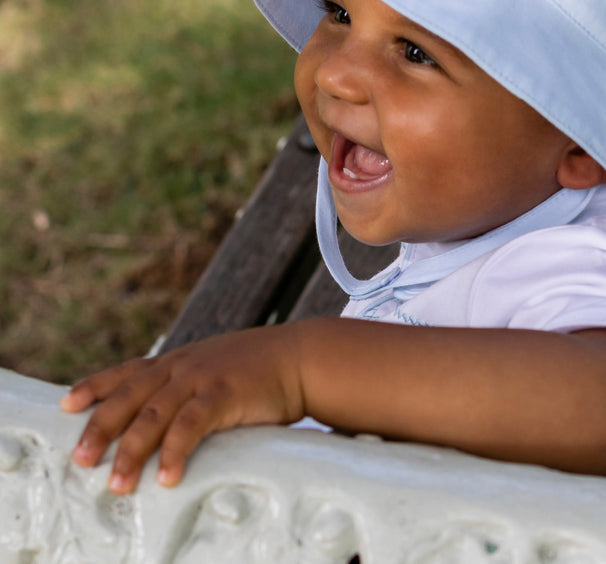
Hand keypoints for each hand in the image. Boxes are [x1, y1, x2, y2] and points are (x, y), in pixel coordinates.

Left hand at [61, 326, 304, 493]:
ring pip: (153, 414)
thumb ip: (190, 387)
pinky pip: (191, 425)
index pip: (128, 372)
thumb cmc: (262, 368)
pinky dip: (175, 452)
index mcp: (179, 360)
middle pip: (130, 397)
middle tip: (81, 459)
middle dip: (101, 428)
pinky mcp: (224, 393)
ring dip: (132, 451)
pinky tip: (167, 478)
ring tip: (118, 484)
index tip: (67, 403)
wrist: (302, 357)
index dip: (96, 386)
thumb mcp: (217, 368)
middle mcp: (183, 365)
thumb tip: (168, 417)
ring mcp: (202, 377)